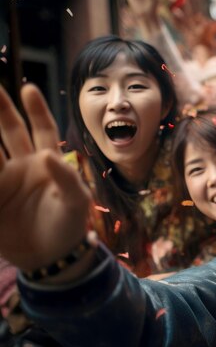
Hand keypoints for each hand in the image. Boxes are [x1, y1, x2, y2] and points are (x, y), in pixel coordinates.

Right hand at [0, 84, 90, 271]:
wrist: (52, 258)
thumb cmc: (70, 226)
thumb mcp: (76, 203)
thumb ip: (67, 179)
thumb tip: (48, 156)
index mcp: (47, 162)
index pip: (41, 129)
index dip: (36, 109)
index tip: (28, 88)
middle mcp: (23, 166)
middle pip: (9, 131)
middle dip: (0, 109)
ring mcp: (3, 181)